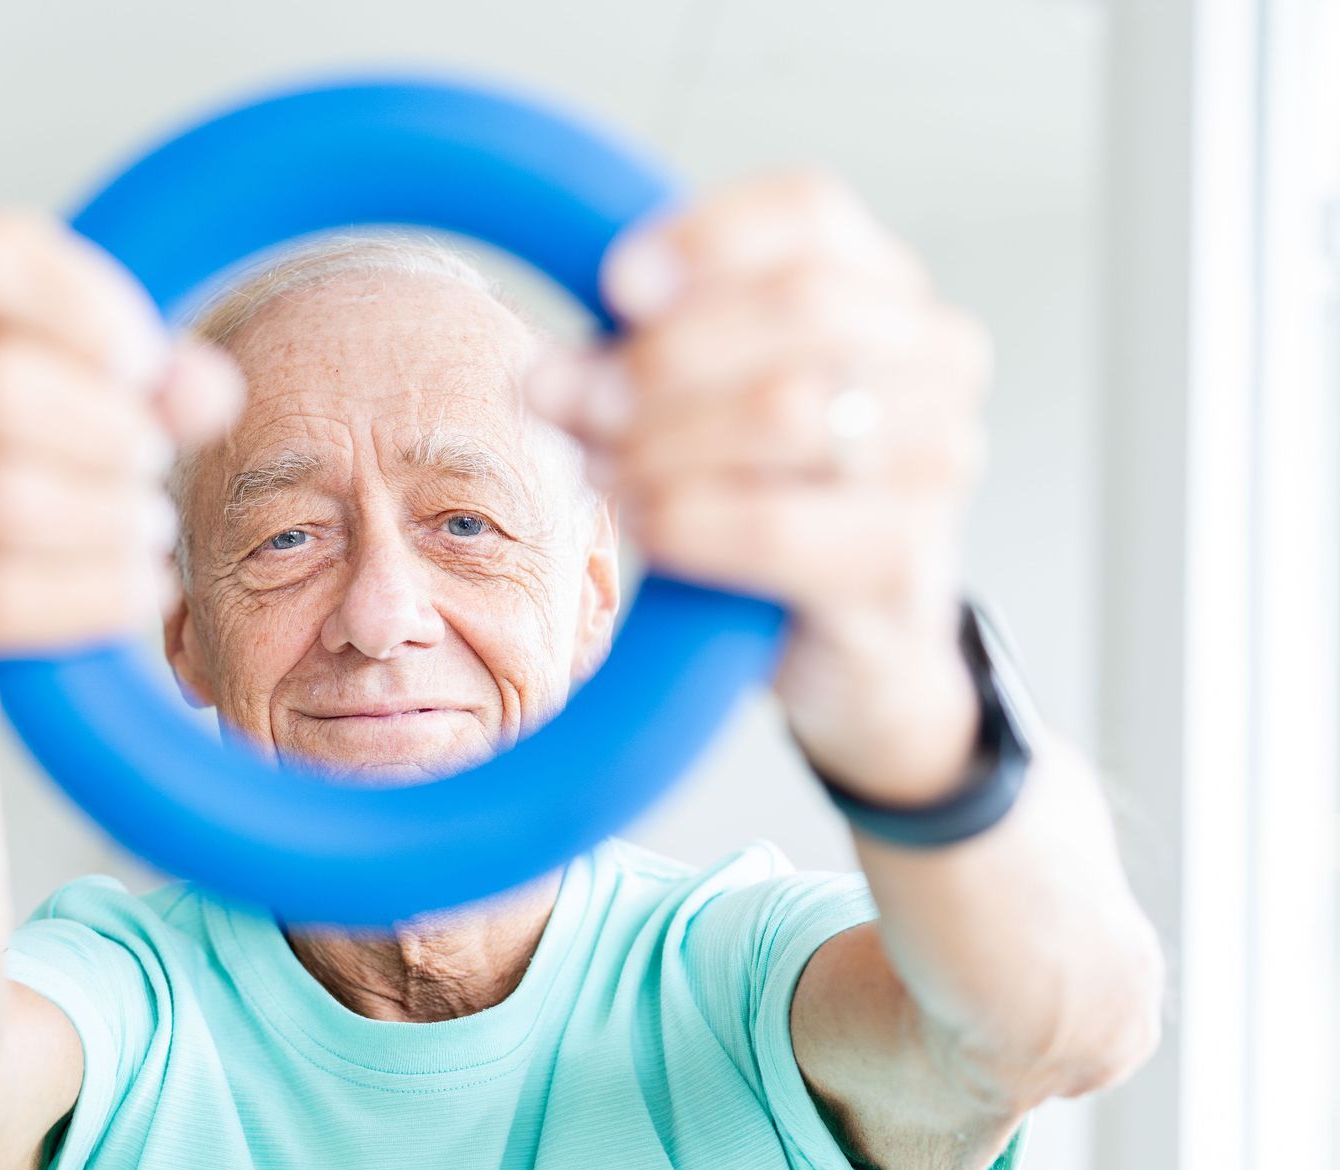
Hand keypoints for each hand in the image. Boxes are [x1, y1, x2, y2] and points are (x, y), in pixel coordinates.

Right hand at [0, 211, 244, 747]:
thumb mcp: (80, 409)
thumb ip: (150, 386)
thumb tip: (209, 391)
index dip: (91, 310)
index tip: (147, 367)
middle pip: (1, 382)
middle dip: (112, 431)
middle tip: (154, 464)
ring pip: (7, 497)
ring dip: (112, 519)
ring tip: (150, 528)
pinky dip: (93, 594)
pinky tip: (142, 589)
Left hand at [525, 172, 990, 802]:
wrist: (857, 642)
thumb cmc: (772, 498)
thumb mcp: (701, 407)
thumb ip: (633, 368)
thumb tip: (548, 377)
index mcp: (882, 288)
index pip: (810, 212)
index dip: (706, 240)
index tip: (616, 284)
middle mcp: (934, 357)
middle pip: (798, 307)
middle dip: (661, 355)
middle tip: (565, 397)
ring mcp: (937, 458)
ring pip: (784, 412)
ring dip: (660, 440)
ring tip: (600, 467)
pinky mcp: (902, 558)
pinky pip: (772, 524)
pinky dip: (687, 518)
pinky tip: (648, 524)